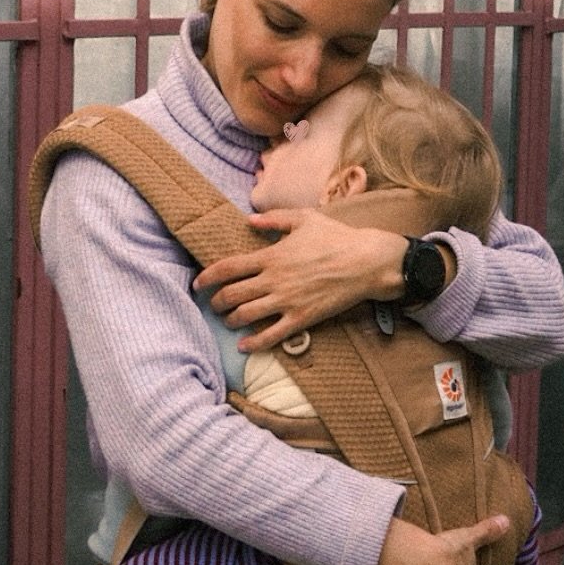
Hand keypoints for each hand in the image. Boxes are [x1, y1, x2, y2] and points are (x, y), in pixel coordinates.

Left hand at [192, 207, 406, 350]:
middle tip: (213, 305)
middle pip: (231, 295)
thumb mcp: (303, 218)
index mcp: (271, 256)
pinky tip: (244, 346)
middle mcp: (273, 280)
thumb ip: (273, 219)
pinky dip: (254, 343)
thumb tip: (249, 219)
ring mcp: (286, 302)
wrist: (366, 262)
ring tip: (228, 321)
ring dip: (231, 320)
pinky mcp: (301, 319)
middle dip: (216, 302)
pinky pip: (272, 335)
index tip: (197, 284)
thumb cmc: (336, 237)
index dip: (207, 277)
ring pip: (246, 316)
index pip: (228, 268)